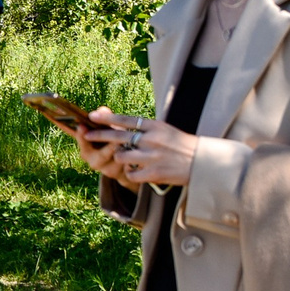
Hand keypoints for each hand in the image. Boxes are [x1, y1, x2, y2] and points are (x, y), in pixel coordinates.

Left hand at [79, 106, 196, 188]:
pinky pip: (131, 174)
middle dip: (99, 136)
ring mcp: (152, 157)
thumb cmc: (181, 145)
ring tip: (126, 158)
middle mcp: (152, 140)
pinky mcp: (154, 173)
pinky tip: (137, 172)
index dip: (107, 118)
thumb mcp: (164, 130)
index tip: (92, 116)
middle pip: (118, 137)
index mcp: (155, 126)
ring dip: (119, 158)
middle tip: (86, 135)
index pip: (126, 120)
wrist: (202, 162)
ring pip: (121, 157)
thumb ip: (144, 128)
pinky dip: (131, 173)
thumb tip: (120, 124)